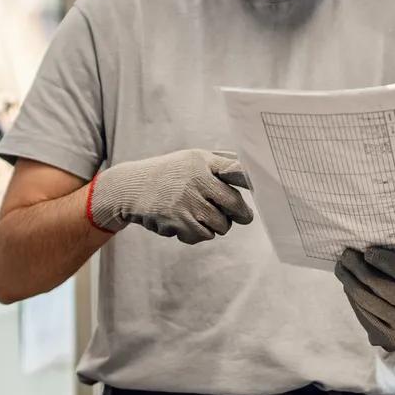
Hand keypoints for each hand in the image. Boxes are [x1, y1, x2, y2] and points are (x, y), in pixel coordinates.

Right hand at [89, 149, 252, 242]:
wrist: (129, 188)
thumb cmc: (169, 173)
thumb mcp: (191, 159)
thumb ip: (220, 161)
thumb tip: (253, 168)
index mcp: (202, 161)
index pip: (236, 169)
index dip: (253, 180)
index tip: (266, 189)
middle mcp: (197, 180)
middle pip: (235, 205)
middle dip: (241, 216)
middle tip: (241, 217)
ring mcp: (187, 201)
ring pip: (221, 225)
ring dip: (216, 226)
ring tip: (199, 215)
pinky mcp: (178, 221)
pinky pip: (203, 236)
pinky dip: (198, 234)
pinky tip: (184, 223)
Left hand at [335, 247, 394, 352]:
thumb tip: (368, 252)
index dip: (385, 259)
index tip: (368, 250)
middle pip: (384, 288)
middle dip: (361, 269)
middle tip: (346, 255)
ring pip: (370, 303)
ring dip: (350, 282)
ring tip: (341, 268)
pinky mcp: (391, 340)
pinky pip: (366, 316)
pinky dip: (354, 298)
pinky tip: (347, 285)